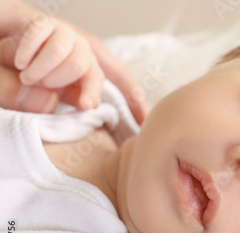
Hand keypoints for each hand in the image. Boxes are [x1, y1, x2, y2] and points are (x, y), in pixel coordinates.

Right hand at [0, 3, 146, 122]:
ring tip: (28, 76)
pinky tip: (18, 61)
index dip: (133, 98)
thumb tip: (62, 100)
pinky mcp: (45, 23)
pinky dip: (29, 52)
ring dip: (48, 71)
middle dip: (78, 87)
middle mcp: (80, 52)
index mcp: (83, 73)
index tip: (144, 119)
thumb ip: (34, 99)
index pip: (119, 81)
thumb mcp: (26, 93)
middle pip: (95, 71)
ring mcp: (64, 36)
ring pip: (74, 56)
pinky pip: (45, 36)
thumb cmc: (12, 75)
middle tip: (57, 93)